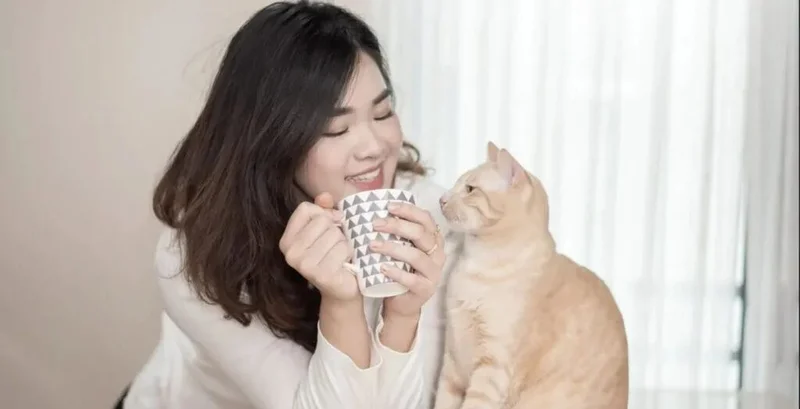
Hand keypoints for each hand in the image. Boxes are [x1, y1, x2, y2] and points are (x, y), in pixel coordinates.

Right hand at [279, 193, 359, 301]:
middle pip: (322, 220)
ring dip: (344, 242)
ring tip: (340, 255)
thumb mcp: (327, 229)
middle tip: (335, 245)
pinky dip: (349, 253)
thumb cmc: (333, 255)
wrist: (343, 288)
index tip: (330, 226)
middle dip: (336, 230)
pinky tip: (345, 263)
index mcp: (287, 240)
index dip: (323, 214)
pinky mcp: (320, 274)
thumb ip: (324, 210)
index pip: (305, 209)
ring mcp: (304, 265)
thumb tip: (325, 196)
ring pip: (334, 234)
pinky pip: (342, 248)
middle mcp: (290, 253)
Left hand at [369, 202, 445, 317]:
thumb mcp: (402, 247)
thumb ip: (397, 232)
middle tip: (375, 224)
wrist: (401, 303)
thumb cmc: (400, 269)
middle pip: (420, 234)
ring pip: (416, 256)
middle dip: (397, 226)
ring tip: (372, 245)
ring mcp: (433, 272)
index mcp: (433, 239)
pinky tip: (382, 268)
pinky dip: (396, 272)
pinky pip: (412, 279)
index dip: (408, 210)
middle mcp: (437, 253)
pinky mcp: (426, 289)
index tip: (388, 206)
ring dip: (392, 248)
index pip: (425, 219)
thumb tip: (375, 210)